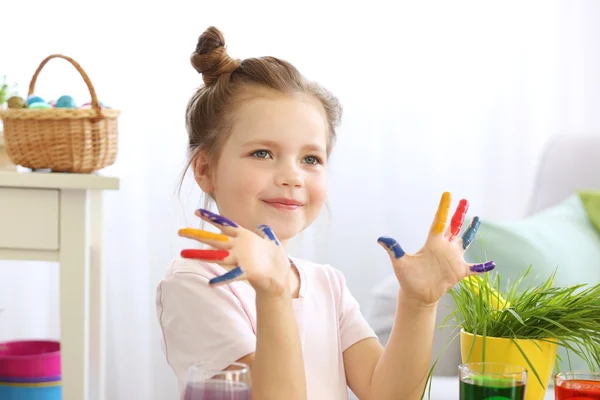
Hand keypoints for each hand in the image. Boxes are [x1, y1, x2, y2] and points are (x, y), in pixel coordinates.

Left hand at [178, 209, 291, 295]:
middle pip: (214, 239)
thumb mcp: (269, 240)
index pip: (224, 224)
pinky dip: (222, 279)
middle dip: (197, 234)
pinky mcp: (247, 271)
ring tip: (183, 253)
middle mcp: (240, 245)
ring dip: (199, 254)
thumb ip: (263, 232)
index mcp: (244, 236)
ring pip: (216, 255)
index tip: (197, 211)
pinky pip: (231, 276)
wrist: (282, 276)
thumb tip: (261, 228)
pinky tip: (211, 283)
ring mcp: (242, 258)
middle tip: (180, 231)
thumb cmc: (275, 258)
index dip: (211, 217)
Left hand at [377, 192, 494, 306]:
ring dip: (472, 230)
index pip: (439, 221)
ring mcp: (453, 259)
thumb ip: (395, 250)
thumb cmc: (408, 279)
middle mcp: (444, 247)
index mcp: (432, 243)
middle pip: (454, 226)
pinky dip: (483, 267)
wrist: (417, 295)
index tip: (447, 194)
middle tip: (465, 200)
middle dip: (459, 214)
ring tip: (478, 218)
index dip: (443, 208)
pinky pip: (475, 268)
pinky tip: (491, 264)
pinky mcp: (459, 271)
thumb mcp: (400, 263)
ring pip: (466, 240)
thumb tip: (381, 238)